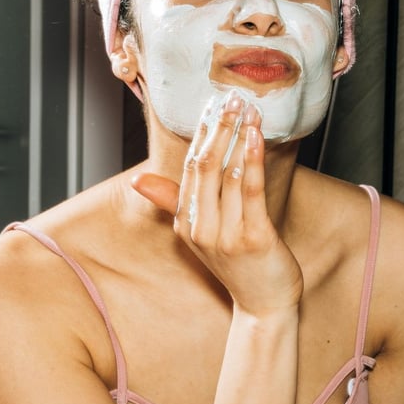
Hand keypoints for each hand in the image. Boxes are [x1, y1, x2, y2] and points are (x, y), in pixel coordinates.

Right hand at [132, 94, 303, 315]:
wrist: (264, 304)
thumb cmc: (239, 266)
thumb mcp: (201, 234)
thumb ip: (174, 203)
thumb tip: (138, 181)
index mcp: (186, 223)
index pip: (189, 169)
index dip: (200, 135)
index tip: (209, 105)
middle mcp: (200, 229)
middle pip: (204, 167)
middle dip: (217, 129)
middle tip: (229, 98)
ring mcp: (226, 235)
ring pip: (227, 174)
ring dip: (238, 137)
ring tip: (246, 109)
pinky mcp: (253, 238)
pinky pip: (250, 191)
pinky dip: (252, 161)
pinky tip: (257, 137)